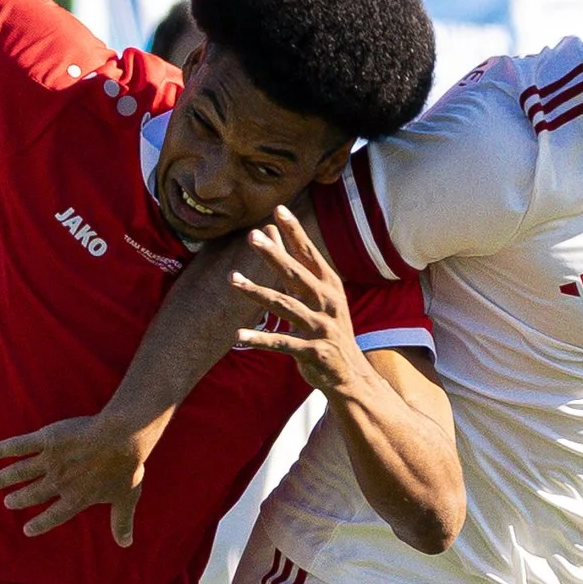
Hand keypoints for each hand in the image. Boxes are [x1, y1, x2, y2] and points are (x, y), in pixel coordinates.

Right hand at [0, 412, 159, 543]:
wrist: (121, 439)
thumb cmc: (126, 468)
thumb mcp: (126, 498)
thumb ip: (122, 522)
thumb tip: (126, 543)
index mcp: (76, 498)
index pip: (54, 515)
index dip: (41, 524)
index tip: (27, 529)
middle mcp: (59, 483)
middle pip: (32, 494)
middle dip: (18, 499)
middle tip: (8, 501)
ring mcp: (50, 461)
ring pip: (18, 473)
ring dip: (1, 479)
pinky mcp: (46, 440)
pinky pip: (18, 446)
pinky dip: (0, 450)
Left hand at [227, 215, 361, 398]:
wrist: (349, 374)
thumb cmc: (327, 328)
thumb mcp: (315, 295)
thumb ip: (292, 263)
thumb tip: (270, 229)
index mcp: (329, 286)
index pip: (309, 254)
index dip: (295, 232)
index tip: (279, 210)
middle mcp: (328, 303)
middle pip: (297, 275)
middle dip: (274, 255)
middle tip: (252, 236)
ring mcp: (321, 327)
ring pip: (285, 305)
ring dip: (257, 292)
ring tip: (232, 280)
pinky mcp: (312, 352)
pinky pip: (281, 343)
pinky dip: (259, 339)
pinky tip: (238, 335)